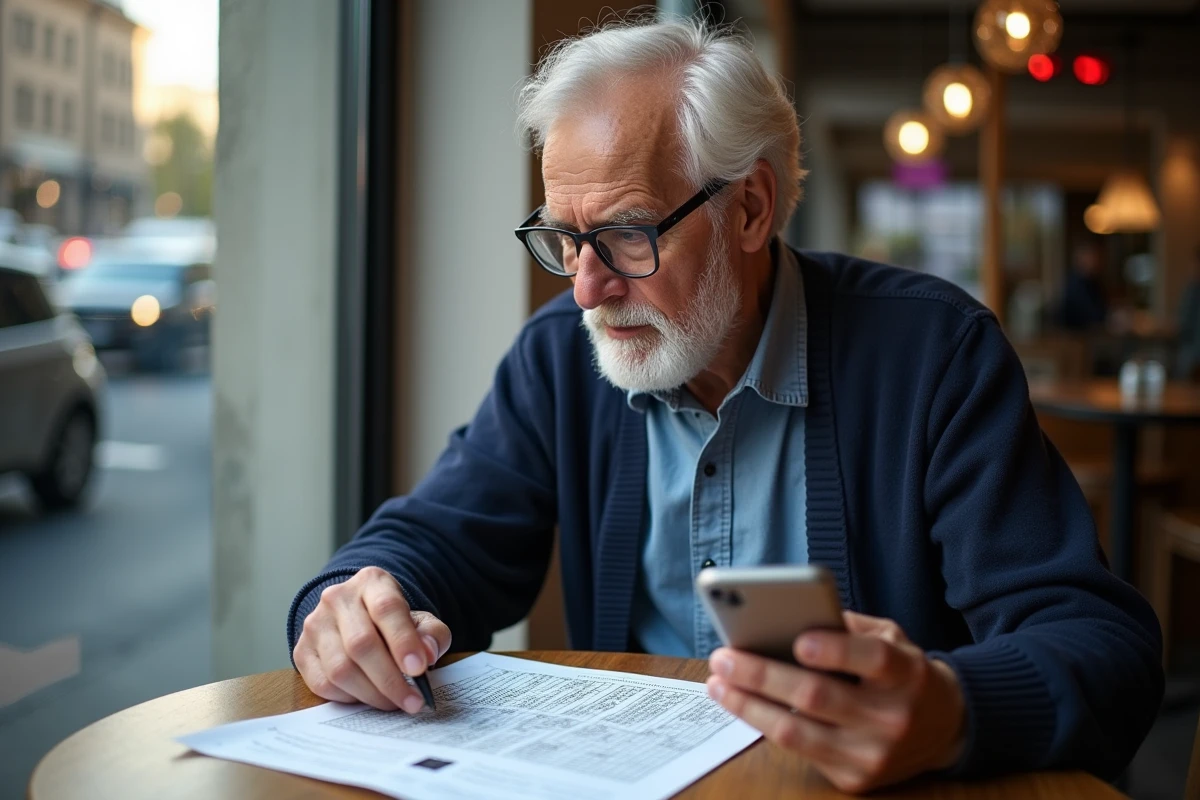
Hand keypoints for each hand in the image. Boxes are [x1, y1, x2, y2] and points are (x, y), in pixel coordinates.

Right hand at [293, 566, 451, 712]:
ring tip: (394, 703)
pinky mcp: (302, 651)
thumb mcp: (421, 620)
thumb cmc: (393, 622)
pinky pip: (323, 684)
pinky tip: (367, 697)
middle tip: (412, 701)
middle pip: (361, 644)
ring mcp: (315, 625)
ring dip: (371, 694)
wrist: (359, 618)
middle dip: (390, 679)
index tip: (419, 668)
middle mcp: (337, 599)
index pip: (386, 609)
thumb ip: (432, 634)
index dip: (403, 641)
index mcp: (372, 582)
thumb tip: (427, 654)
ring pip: (340, 669)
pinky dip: (349, 698)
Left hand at [706, 611, 964, 793]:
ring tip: (717, 683)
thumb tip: (785, 617)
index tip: (799, 640)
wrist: (946, 728)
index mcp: (907, 673)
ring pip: (798, 733)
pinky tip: (742, 703)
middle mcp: (893, 717)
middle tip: (724, 657)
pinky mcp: (855, 779)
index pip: (874, 660)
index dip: (836, 650)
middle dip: (763, 675)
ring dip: (748, 706)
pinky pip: (799, 750)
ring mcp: (873, 754)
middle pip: (820, 697)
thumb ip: (848, 627)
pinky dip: (764, 724)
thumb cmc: (903, 672)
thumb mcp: (892, 638)